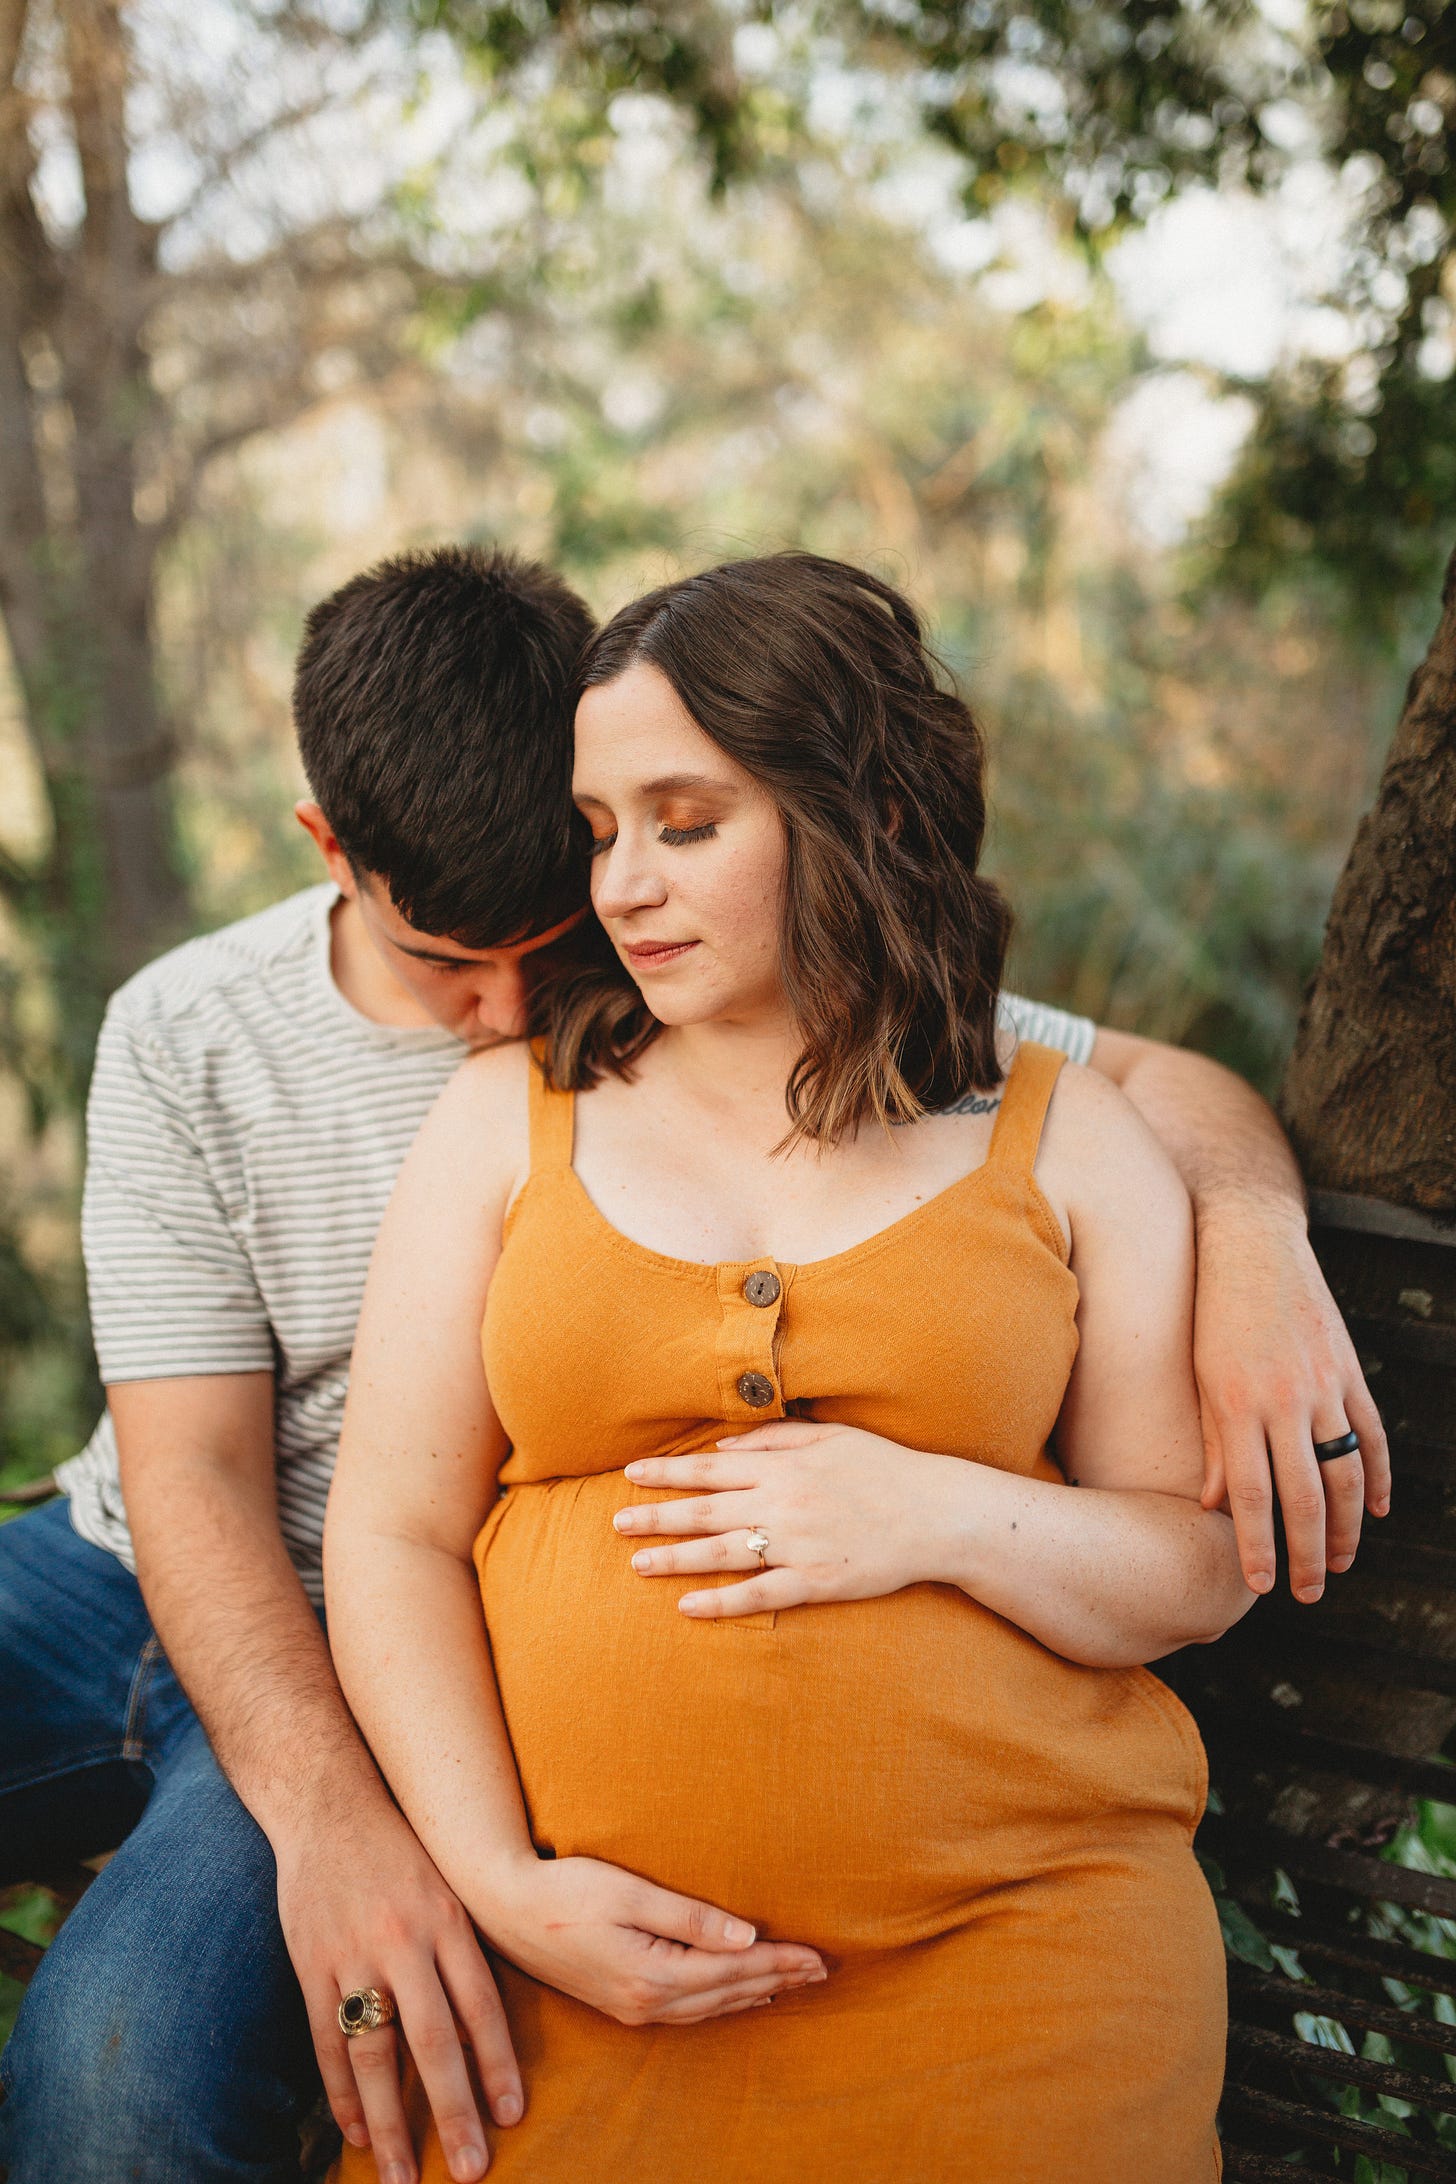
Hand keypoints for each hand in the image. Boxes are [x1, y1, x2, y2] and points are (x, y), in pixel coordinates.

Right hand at [274, 1782, 520, 2183]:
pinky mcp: (312, 1965)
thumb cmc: (400, 1851)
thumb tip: (480, 2035)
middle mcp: (405, 1942)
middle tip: (470, 2170)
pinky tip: (356, 2134)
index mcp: (448, 1920)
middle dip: (454, 2112)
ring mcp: (354, 1957)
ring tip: (401, 2177)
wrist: (328, 1806)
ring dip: (391, 2123)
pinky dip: (341, 2094)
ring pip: (375, 2055)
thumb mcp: (447, 1888)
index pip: (481, 2006)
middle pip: (433, 2042)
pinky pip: (327, 2043)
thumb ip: (464, 1953)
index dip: (497, 2064)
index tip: (511, 2117)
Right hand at [482, 1852, 826, 2021]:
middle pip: (729, 1992)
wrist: (505, 1909)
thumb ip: (689, 1917)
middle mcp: (647, 2002)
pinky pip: (689, 2009)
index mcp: (653, 1975)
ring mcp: (633, 2007)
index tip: (820, 1956)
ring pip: (712, 2006)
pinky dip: (723, 2000)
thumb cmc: (565, 1890)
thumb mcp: (628, 1893)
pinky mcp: (622, 2001)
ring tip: (793, 1982)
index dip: (781, 1962)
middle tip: (823, 1971)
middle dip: (779, 1980)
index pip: (735, 1970)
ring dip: (755, 1992)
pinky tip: (737, 1992)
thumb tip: (747, 1936)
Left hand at [613, 1420, 955, 1616]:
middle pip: (705, 1511)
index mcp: (783, 1467)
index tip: (631, 1475)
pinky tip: (688, 1607)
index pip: (710, 1469)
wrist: (935, 1513)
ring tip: (638, 1564)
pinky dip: (721, 1601)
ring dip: (676, 1558)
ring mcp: (796, 1545)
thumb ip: (773, 1440)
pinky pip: (758, 1594)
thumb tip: (722, 1449)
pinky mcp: (814, 1582)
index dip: (667, 1472)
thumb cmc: (884, 1469)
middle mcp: (781, 1503)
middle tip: (617, 1524)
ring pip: (722, 1552)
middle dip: (657, 1517)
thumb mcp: (829, 1437)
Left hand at [1192, 1198, 1389, 1604]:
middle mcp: (1284, 1399)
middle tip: (1306, 1593)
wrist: (1250, 1244)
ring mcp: (1323, 1384)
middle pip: (1304, 1497)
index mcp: (1236, 1405)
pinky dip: (1377, 1475)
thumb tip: (1210, 1506)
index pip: (1250, 1495)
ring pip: (1345, 1473)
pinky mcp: (1347, 1369)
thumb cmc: (1210, 1314)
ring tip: (1338, 1563)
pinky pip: (1370, 1434)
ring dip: (1345, 1526)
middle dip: (1307, 1553)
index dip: (1258, 1545)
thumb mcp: (1197, 1376)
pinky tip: (1374, 1510)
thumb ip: (1208, 1443)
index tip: (1261, 1585)